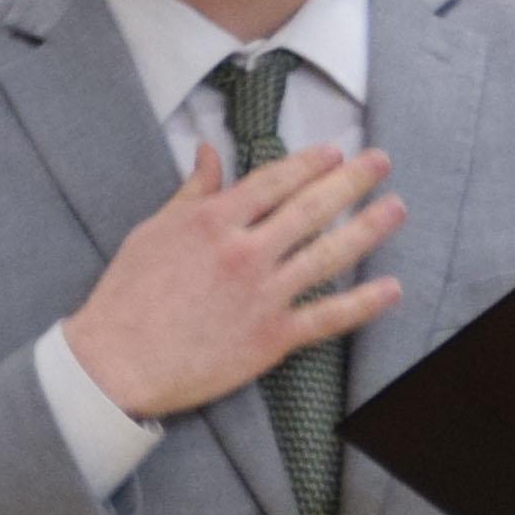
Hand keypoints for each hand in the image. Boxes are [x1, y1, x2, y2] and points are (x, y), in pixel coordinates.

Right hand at [64, 140, 405, 423]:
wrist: (117, 363)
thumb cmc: (127, 297)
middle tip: (381, 162)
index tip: (336, 151)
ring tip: (397, 208)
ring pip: (328, 255)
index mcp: (215, 221)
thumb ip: (192, 193)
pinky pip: (328, 318)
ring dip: (368, 229)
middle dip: (351, 181)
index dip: (310, 162)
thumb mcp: (153, 231)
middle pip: (311, 208)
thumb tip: (209, 153)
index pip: (275, 180)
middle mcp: (246, 252)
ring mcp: (263, 295)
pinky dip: (363, 303)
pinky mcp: (271, 339)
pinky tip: (392, 289)